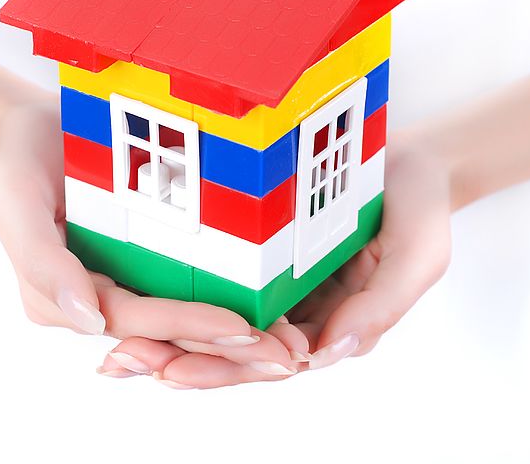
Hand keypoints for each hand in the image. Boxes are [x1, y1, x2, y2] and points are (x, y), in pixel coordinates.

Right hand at [0, 99, 298, 352]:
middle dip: (228, 347)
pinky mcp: (148, 255)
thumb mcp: (16, 204)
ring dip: (239, 332)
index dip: (188, 326)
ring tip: (292, 338)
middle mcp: (102, 296)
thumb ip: (43, 262)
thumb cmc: (21, 164)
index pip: (136, 319)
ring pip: (187, 313)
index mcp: (68, 298)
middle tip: (287, 353)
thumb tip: (88, 322)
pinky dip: (231, 293)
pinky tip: (276, 300)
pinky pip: (191, 279)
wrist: (37, 128)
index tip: (243, 331)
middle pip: (169, 330)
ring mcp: (127, 276)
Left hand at [99, 133, 452, 386]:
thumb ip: (381, 308)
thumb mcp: (417, 256)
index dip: (225, 370)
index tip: (177, 370)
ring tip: (112, 345)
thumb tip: (324, 356)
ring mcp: (272, 283)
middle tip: (123, 360)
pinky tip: (131, 294)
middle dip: (178, 359)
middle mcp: (293, 312)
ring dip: (164, 337)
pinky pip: (213, 276)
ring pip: (214, 322)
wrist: (408, 160)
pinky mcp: (255, 250)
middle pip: (231, 350)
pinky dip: (175, 290)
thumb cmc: (417, 208)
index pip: (273, 363)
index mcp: (327, 324)